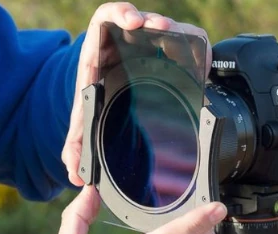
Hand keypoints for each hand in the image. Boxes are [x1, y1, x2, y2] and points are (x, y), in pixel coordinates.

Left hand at [62, 2, 211, 185]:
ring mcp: (144, 48)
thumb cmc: (95, 101)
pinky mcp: (162, 55)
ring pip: (163, 31)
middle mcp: (123, 45)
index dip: (120, 15)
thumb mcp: (84, 122)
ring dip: (176, 34)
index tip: (132, 23)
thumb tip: (76, 174)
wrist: (106, 97)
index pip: (107, 20)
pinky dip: (192, 47)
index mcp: (99, 52)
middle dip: (152, 22)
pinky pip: (181, 43)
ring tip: (186, 46)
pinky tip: (201, 62)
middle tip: (162, 29)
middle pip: (139, 21)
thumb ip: (76, 146)